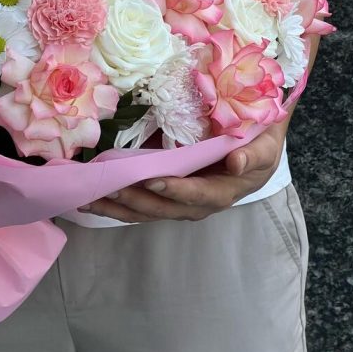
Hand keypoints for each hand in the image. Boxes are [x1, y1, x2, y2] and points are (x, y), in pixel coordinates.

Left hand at [80, 120, 289, 222]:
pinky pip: (136, 202)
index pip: (197, 195)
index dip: (176, 191)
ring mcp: (175, 199)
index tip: (154, 181)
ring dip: (115, 207)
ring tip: (87, 199)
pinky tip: (89, 196)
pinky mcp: (161, 193)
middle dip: (134, 201)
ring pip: (143, 210)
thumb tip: (236, 163)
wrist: (250, 141)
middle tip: (109, 189)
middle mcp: (195, 202)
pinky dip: (113, 201)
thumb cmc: (257, 142)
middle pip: (162, 208)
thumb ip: (254, 154)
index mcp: (221, 191)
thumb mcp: (265, 145)